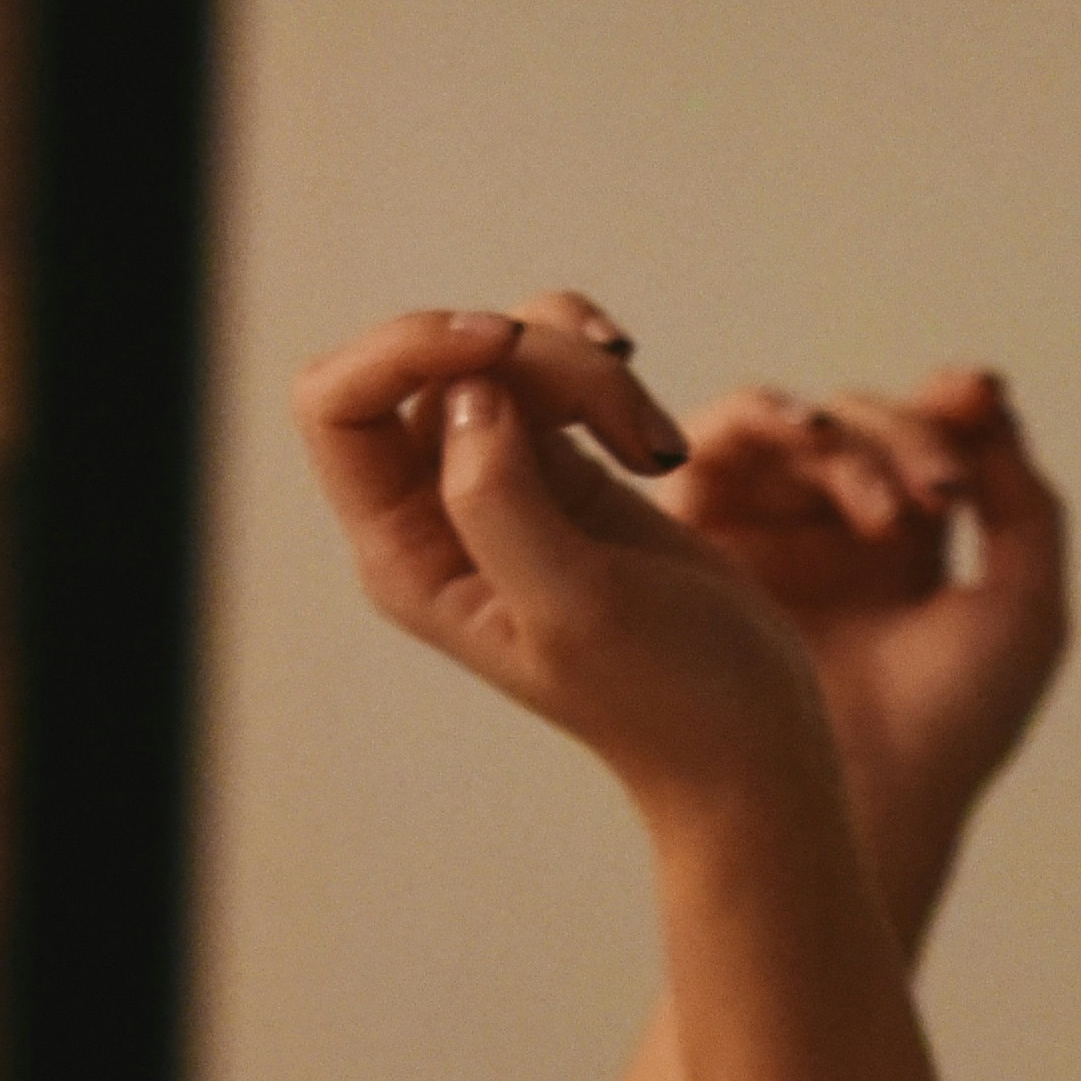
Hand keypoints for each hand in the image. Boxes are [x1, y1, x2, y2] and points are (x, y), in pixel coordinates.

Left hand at [293, 295, 837, 821]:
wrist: (745, 737)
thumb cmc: (664, 696)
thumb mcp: (574, 609)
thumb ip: (499, 499)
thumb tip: (469, 393)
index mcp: (405, 555)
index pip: (335, 405)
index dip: (404, 347)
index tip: (504, 343)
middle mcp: (430, 514)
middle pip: (431, 362)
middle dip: (525, 351)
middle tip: (616, 394)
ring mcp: (494, 482)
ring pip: (501, 351)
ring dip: (583, 366)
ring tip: (650, 443)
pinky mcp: (557, 463)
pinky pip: (551, 365)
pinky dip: (607, 375)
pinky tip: (655, 443)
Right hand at [671, 369, 1072, 935]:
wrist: (865, 805)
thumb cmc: (953, 726)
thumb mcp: (1024, 607)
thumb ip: (1023, 500)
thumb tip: (982, 395)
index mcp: (907, 548)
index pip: (922, 438)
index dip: (948, 406)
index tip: (975, 398)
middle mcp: (829, 534)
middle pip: (862, 426)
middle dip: (905, 438)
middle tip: (936, 492)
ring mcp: (764, 535)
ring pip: (794, 431)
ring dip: (839, 437)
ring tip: (868, 485)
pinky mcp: (700, 540)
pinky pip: (718, 449)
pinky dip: (758, 423)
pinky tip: (803, 442)